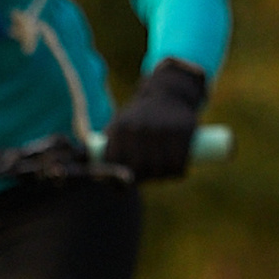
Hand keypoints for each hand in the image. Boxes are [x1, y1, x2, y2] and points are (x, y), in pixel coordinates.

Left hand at [103, 58, 208, 180]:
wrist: (169, 95)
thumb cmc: (138, 119)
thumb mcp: (117, 127)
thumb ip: (104, 150)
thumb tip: (93, 175)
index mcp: (120, 129)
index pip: (115, 164)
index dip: (117, 179)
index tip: (124, 183)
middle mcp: (139, 129)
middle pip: (138, 170)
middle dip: (142, 178)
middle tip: (146, 176)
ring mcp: (162, 130)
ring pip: (160, 170)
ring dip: (160, 176)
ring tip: (160, 170)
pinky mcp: (184, 131)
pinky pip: (179, 164)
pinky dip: (177, 171)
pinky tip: (175, 167)